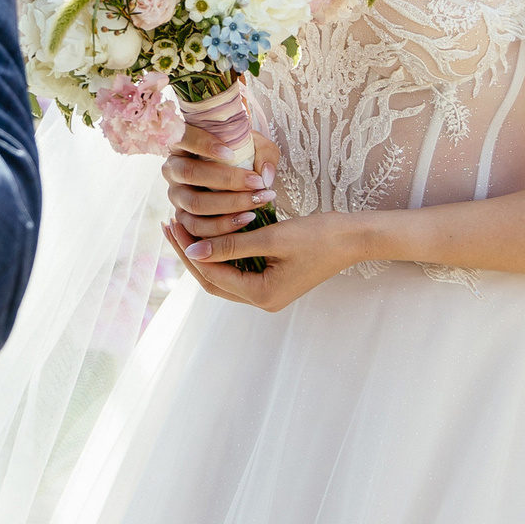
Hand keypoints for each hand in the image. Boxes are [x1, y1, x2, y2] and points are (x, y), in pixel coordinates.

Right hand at [161, 126, 278, 239]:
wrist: (234, 175)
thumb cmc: (240, 154)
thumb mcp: (254, 145)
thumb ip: (263, 153)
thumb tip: (265, 176)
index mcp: (181, 143)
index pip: (183, 137)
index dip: (203, 145)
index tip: (230, 152)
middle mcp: (172, 169)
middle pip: (189, 173)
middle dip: (227, 179)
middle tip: (257, 183)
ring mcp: (175, 195)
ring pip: (194, 203)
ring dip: (229, 205)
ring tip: (257, 202)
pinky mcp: (182, 218)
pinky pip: (197, 228)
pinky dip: (223, 226)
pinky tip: (247, 219)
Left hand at [163, 210, 363, 312]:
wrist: (354, 238)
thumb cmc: (318, 235)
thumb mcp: (272, 237)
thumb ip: (232, 245)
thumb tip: (193, 251)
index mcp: (262, 295)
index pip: (212, 275)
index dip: (190, 250)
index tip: (174, 223)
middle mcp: (262, 300)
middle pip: (213, 280)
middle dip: (190, 254)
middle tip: (169, 226)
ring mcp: (268, 292)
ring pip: (223, 276)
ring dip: (204, 254)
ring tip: (183, 227)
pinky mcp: (272, 280)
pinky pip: (237, 270)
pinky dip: (222, 253)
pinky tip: (209, 232)